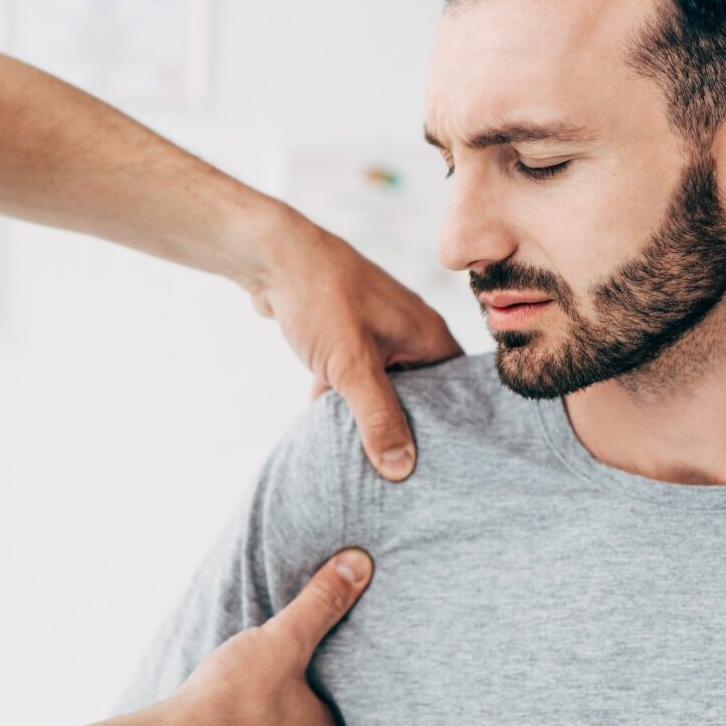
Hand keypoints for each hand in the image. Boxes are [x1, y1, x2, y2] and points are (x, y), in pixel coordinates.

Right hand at [167, 548, 373, 725]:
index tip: (309, 663)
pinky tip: (220, 716)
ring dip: (262, 718)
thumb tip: (358, 565)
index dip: (323, 683)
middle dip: (293, 702)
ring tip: (246, 691)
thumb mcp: (284, 640)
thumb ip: (319, 604)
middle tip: (276, 674)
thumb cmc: (235, 700)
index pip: (336, 709)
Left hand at [247, 213, 462, 479]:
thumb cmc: (320, 297)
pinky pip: (351, 375)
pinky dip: (339, 396)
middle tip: (392, 470)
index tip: (439, 466)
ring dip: (363, 413)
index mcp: (427, 335)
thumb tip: (401, 469)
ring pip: (379, 386)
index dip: (448, 429)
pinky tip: (322, 423)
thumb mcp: (352, 365)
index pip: (455, 393)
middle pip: (418, 394)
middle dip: (400, 426)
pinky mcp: (345, 334)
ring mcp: (376, 331)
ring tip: (357, 453)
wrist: (270, 256)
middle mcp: (408, 331)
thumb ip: (377, 417)